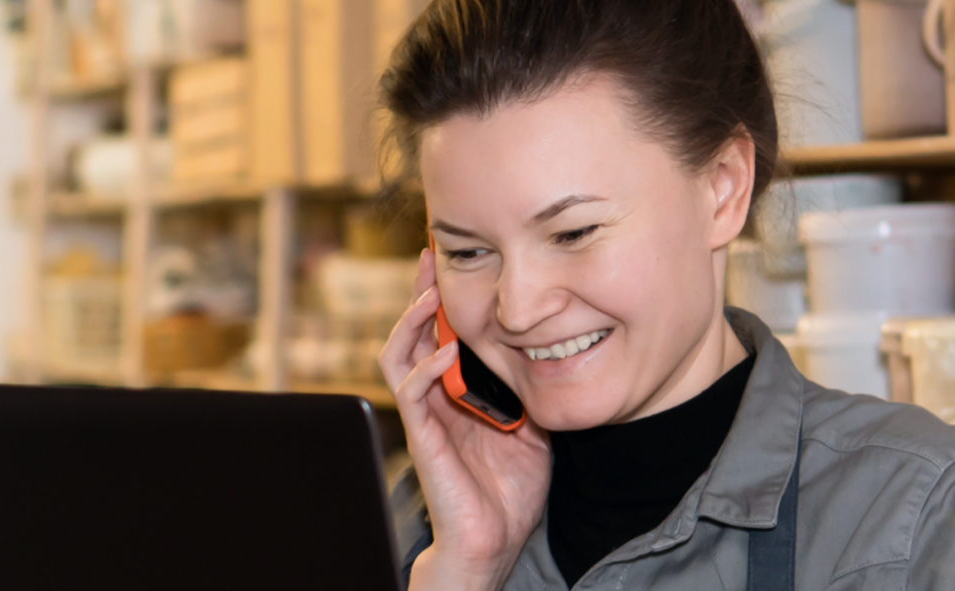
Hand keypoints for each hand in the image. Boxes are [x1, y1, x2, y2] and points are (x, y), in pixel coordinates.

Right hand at [379, 248, 552, 590]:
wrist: (494, 539)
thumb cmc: (510, 489)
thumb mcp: (533, 426)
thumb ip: (532, 390)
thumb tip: (556, 354)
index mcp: (457, 391)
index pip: (439, 332)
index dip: (441, 296)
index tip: (452, 260)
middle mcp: (435, 398)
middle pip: (411, 332)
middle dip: (418, 292)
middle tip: (428, 257)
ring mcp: (426, 416)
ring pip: (397, 355)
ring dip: (410, 321)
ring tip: (429, 295)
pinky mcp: (424, 438)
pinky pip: (412, 394)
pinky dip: (426, 368)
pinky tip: (444, 351)